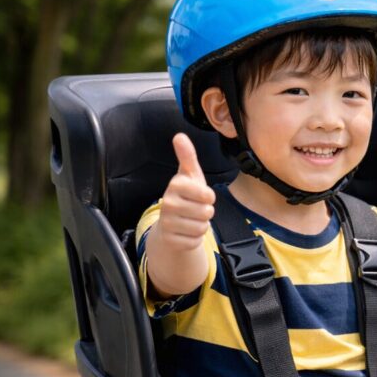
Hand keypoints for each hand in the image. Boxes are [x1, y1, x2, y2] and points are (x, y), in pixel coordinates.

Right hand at [157, 133, 215, 250]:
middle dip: (206, 212)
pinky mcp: (170, 240)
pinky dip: (195, 238)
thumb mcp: (190, 176)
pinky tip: (185, 231)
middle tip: (195, 208)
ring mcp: (167, 222)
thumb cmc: (186, 196)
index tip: (200, 195)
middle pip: (207, 212)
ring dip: (201, 225)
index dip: (209, 197)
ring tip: (190, 219)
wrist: (170, 223)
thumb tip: (180, 135)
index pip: (208, 195)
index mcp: (175, 185)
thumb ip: (187, 157)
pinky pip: (195, 240)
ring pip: (203, 227)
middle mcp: (168, 203)